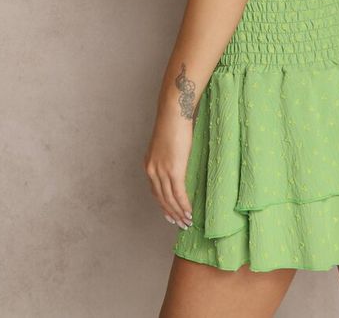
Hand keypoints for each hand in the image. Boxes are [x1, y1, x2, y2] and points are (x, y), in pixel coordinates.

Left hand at [143, 105, 193, 229]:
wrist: (173, 114)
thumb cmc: (172, 124)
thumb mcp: (165, 145)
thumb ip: (168, 158)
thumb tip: (177, 165)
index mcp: (149, 165)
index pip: (155, 191)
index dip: (163, 205)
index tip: (170, 214)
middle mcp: (152, 171)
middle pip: (161, 198)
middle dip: (171, 212)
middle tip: (179, 223)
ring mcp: (162, 172)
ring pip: (170, 199)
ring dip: (179, 212)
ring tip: (187, 221)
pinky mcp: (174, 170)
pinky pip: (179, 193)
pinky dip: (184, 205)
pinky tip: (190, 212)